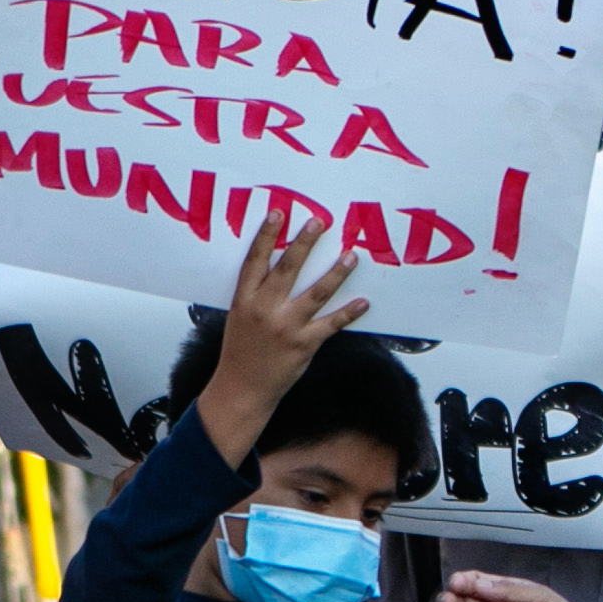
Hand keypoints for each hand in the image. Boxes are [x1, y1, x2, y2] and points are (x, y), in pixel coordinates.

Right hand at [199, 211, 367, 467]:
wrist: (243, 387)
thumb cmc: (241, 351)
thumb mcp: (239, 317)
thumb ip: (255, 294)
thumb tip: (275, 268)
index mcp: (245, 300)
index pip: (255, 262)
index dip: (265, 236)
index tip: (278, 214)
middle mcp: (265, 310)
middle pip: (287, 269)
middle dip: (304, 244)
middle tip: (319, 222)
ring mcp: (286, 326)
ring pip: (316, 293)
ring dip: (336, 273)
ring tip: (351, 256)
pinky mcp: (304, 343)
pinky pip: (331, 323)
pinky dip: (349, 312)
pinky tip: (363, 302)